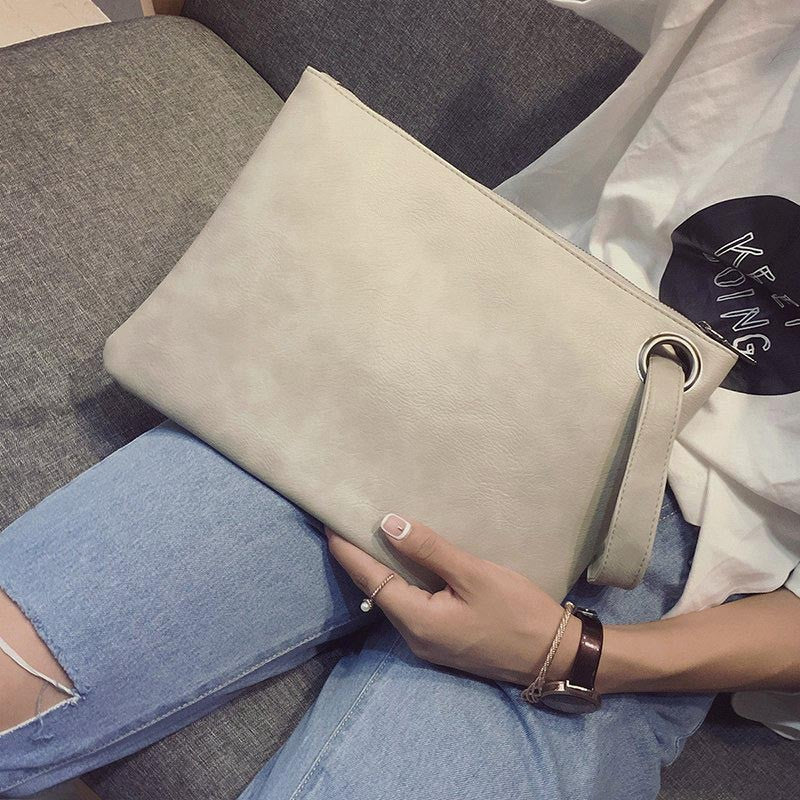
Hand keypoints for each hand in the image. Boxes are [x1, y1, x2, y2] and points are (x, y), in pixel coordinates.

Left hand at [325, 514, 580, 686]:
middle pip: (378, 591)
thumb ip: (429, 550)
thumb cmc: (517, 611)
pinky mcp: (443, 640)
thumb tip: (387, 524)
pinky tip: (407, 561)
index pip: (370, 580)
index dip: (348, 552)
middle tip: (349, 522)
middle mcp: (415, 636)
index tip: (329, 524)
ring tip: (373, 534)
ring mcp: (429, 642)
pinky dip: (403, 580)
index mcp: (418, 621)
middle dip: (361, 558)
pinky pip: (412, 605)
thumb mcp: (473, 574)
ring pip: (394, 598)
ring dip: (382, 569)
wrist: (556, 656)